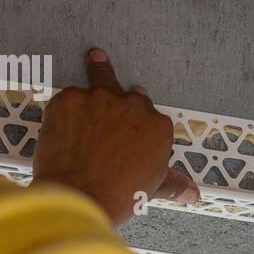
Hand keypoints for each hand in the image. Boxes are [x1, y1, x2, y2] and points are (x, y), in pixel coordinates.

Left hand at [31, 48, 199, 224]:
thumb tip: (191, 191)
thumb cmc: (116, 195)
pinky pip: (68, 96)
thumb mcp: (151, 188)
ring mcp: (99, 98)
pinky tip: (62, 120)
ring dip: (98, 70)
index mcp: (157, 126)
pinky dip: (66, 107)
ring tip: (95, 57)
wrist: (77, 196)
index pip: (152, 118)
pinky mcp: (69, 99)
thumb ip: (172, 183)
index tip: (133, 135)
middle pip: (131, 95)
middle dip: (124, 100)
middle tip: (116, 106)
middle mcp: (133, 106)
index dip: (140, 127)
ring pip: (100, 78)